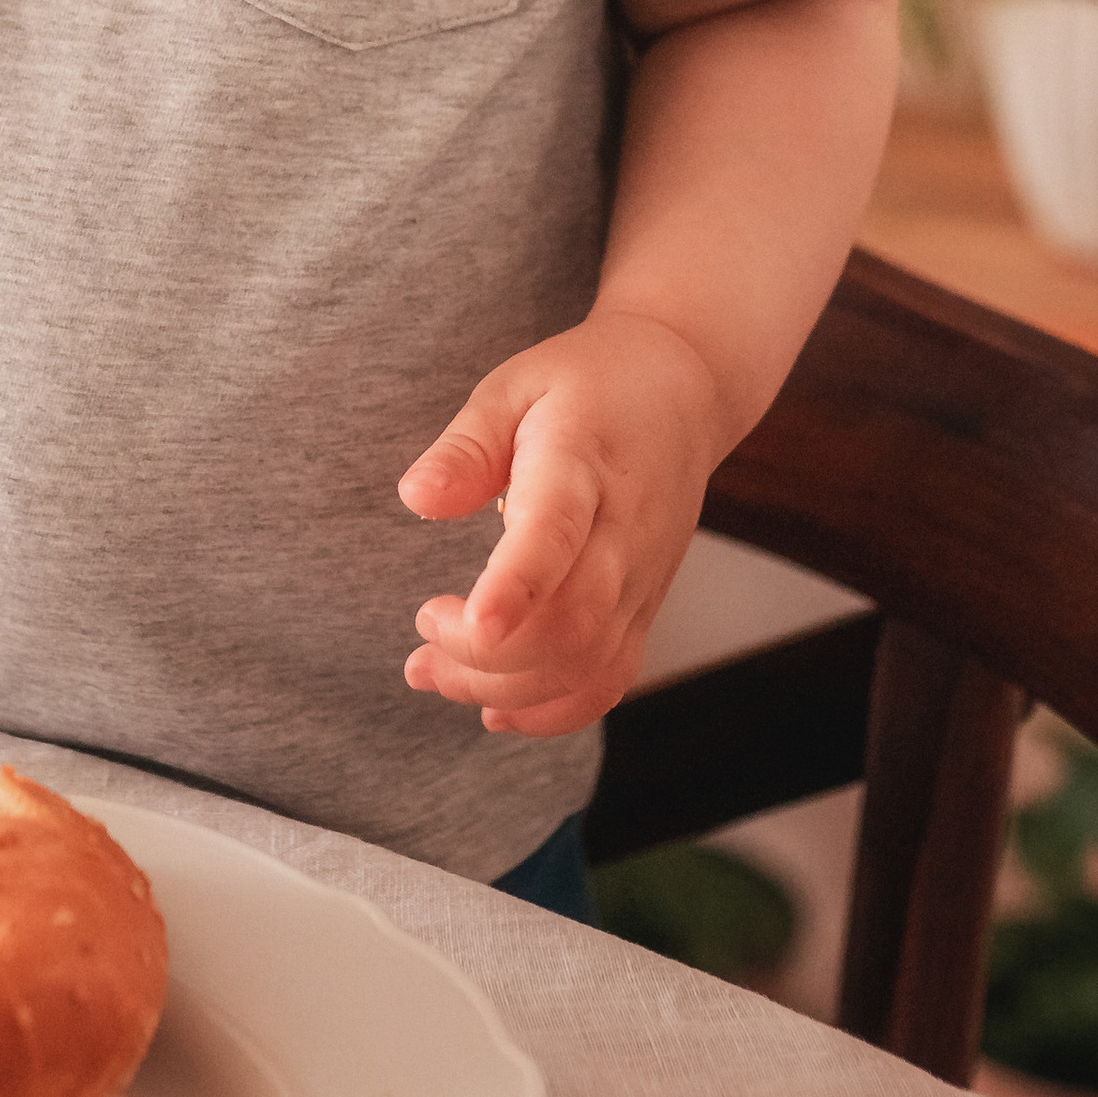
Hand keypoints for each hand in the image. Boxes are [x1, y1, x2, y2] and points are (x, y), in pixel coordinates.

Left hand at [396, 307, 722, 737]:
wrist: (681, 390)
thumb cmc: (585, 385)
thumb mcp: (514, 387)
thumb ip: (465, 446)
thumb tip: (416, 497)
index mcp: (583, 463)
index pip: (556, 533)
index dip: (516, 585)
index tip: (471, 622)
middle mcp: (624, 531)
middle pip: (571, 623)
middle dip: (485, 655)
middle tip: (423, 630)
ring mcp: (643, 577)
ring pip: (587, 663)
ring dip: (504, 689)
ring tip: (432, 670)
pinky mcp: (647, 606)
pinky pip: (610, 679)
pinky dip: (552, 711)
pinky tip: (494, 706)